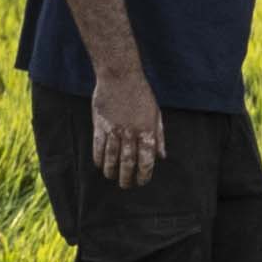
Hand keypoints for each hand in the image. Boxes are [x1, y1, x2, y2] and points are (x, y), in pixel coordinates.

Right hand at [89, 69, 165, 187]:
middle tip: (125, 185)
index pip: (147, 160)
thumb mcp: (156, 113)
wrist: (120, 76)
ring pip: (112, 158)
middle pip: (128, 163)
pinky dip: (99, 158)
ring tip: (111, 177)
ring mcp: (114, 130)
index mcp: (147, 131)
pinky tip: (100, 164)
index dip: (144, 174)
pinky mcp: (100, 125)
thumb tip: (162, 156)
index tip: (141, 182)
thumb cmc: (141, 94)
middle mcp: (131, 133)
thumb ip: (159, 136)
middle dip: (126, 178)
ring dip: (111, 171)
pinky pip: (98, 147)